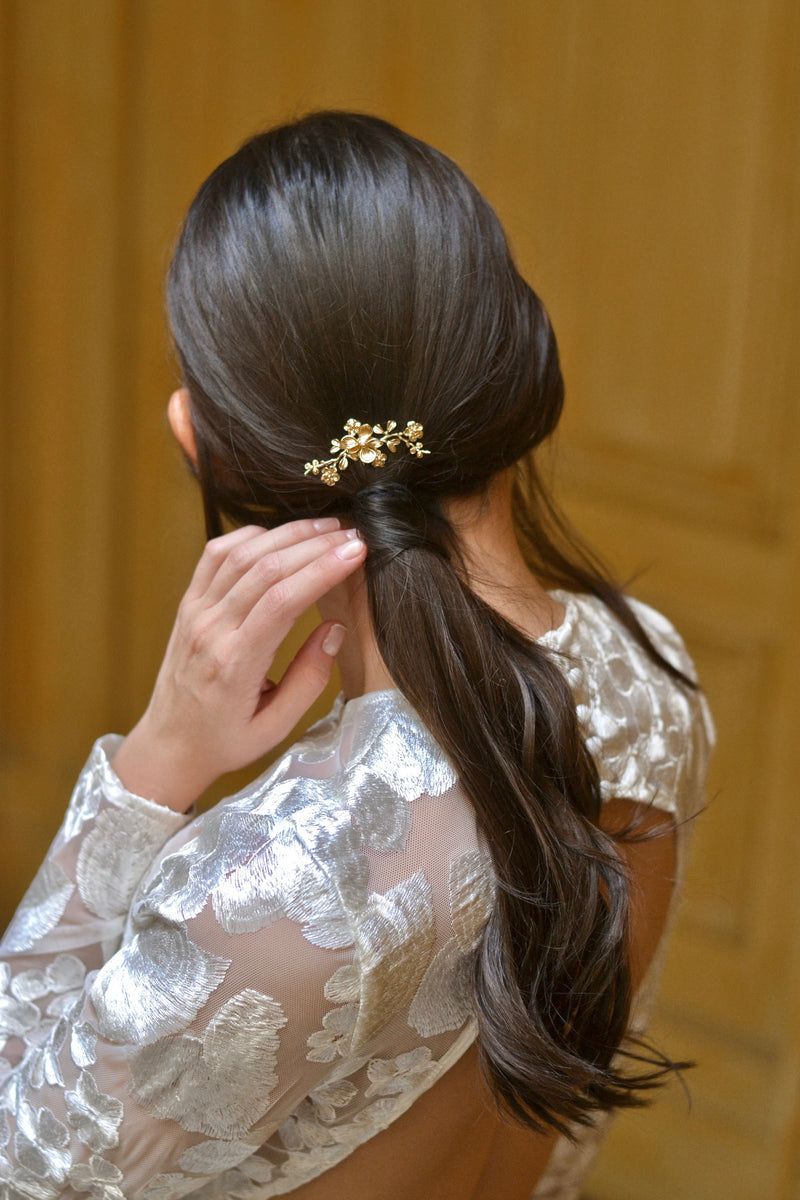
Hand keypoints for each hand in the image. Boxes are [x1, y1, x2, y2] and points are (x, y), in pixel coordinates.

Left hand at [112, 519, 365, 810]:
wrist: (169, 744)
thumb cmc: (225, 740)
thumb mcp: (275, 728)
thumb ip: (309, 679)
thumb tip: (335, 628)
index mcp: (234, 665)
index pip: (281, 600)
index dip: (322, 568)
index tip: (356, 551)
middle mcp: (210, 630)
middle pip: (265, 568)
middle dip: (314, 544)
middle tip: (352, 534)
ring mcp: (195, 613)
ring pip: (241, 553)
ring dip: (287, 533)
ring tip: (326, 528)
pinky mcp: (188, 604)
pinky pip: (215, 555)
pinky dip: (250, 535)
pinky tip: (280, 535)